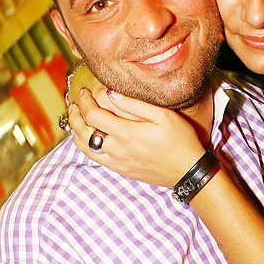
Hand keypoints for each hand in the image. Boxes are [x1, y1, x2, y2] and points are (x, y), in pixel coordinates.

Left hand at [68, 88, 205, 186]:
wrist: (188, 171)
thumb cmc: (180, 141)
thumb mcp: (163, 116)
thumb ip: (135, 104)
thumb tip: (111, 93)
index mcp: (125, 134)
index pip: (92, 114)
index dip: (84, 101)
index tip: (85, 91)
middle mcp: (116, 150)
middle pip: (82, 132)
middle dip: (75, 116)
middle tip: (75, 104)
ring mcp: (117, 162)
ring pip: (85, 148)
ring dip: (76, 132)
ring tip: (76, 120)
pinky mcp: (121, 170)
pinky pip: (95, 158)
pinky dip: (86, 146)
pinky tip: (89, 137)